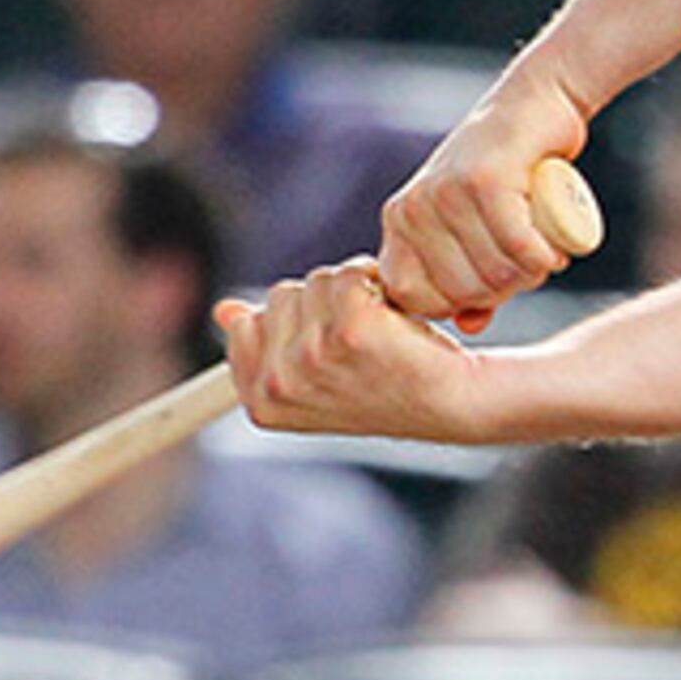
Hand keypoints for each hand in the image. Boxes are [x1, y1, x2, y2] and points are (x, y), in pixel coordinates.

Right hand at [219, 259, 491, 440]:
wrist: (456, 404)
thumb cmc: (388, 387)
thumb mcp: (317, 374)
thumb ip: (264, 345)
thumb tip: (224, 310)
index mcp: (261, 400)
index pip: (246, 323)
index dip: (297, 326)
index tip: (332, 354)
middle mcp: (279, 383)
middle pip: (281, 295)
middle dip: (325, 306)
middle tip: (365, 346)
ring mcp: (312, 356)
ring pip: (318, 280)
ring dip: (355, 294)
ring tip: (383, 335)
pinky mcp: (351, 329)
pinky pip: (351, 275)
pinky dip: (380, 287)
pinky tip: (399, 323)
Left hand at [379, 80, 595, 330]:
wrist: (535, 101)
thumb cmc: (508, 174)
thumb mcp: (476, 229)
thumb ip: (468, 281)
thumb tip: (470, 325)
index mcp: (400, 222)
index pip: (411, 299)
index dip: (456, 303)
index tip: (490, 285)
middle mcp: (412, 208)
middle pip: (459, 293)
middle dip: (504, 289)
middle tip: (529, 264)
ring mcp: (444, 194)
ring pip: (493, 274)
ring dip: (531, 272)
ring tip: (543, 248)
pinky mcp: (483, 182)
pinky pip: (519, 250)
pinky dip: (545, 256)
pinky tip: (554, 245)